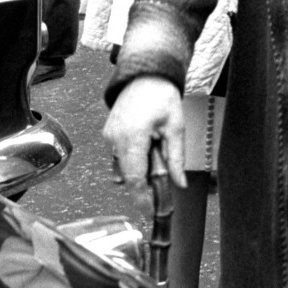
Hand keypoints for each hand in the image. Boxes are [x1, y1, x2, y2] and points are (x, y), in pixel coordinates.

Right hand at [104, 75, 186, 208]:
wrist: (146, 74)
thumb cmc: (162, 96)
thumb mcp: (175, 127)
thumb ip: (176, 159)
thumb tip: (179, 184)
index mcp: (133, 136)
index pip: (134, 178)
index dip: (142, 199)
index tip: (151, 213)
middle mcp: (116, 138)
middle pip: (126, 177)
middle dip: (141, 189)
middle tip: (158, 195)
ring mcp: (109, 135)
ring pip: (121, 168)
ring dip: (136, 174)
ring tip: (155, 161)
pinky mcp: (108, 133)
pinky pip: (118, 156)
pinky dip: (131, 161)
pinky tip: (145, 151)